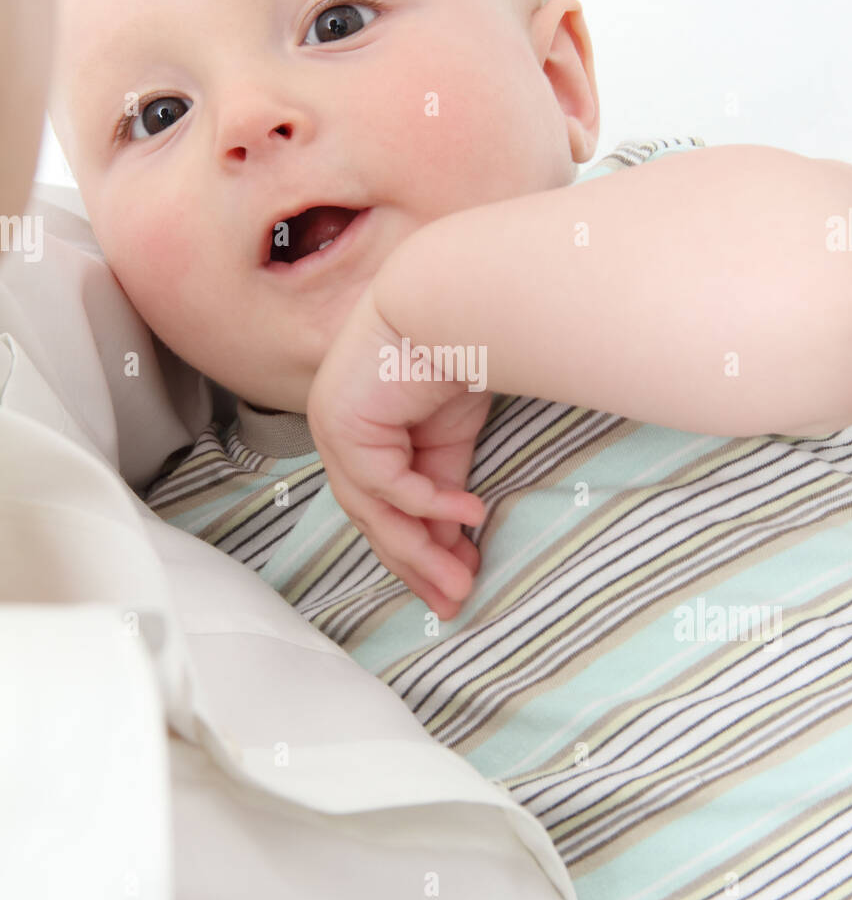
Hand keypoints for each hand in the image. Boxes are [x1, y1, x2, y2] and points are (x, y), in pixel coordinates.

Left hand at [306, 282, 490, 617]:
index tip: (451, 585)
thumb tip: (456, 539)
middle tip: (456, 600)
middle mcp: (339, 435)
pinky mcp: (342, 425)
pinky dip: (429, 505)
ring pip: (375, 511)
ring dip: (422, 549)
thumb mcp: (450, 434)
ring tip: (462, 579)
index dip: (416, 551)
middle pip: (374, 519)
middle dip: (418, 564)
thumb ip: (443, 483)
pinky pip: (388, 484)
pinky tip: (470, 514)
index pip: (381, 508)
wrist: (448, 299)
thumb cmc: (454, 352)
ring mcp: (334, 430)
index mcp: (361, 435)